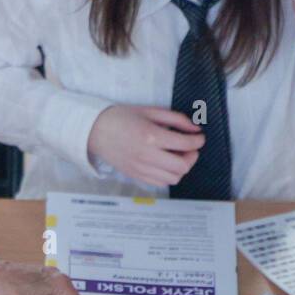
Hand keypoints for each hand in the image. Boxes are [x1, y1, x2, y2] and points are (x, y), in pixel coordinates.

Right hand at [87, 104, 204, 187]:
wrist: (95, 130)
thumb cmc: (121, 117)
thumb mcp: (150, 111)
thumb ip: (175, 119)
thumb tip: (195, 128)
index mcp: (151, 136)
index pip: (185, 144)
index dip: (198, 141)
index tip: (199, 137)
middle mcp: (147, 156)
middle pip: (182, 166)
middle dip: (192, 156)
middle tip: (190, 148)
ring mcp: (140, 169)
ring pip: (173, 178)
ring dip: (181, 168)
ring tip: (177, 156)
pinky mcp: (135, 176)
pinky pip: (160, 183)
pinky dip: (169, 175)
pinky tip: (166, 164)